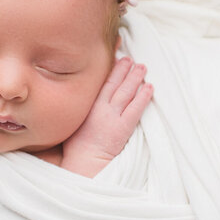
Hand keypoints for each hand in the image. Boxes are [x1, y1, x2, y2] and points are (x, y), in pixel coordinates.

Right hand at [61, 57, 152, 176]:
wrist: (83, 162)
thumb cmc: (75, 146)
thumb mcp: (70, 121)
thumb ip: (76, 107)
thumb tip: (76, 97)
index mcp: (87, 105)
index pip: (100, 82)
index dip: (108, 69)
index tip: (113, 57)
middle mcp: (100, 107)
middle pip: (114, 83)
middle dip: (123, 69)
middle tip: (130, 59)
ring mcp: (113, 116)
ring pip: (126, 92)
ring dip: (135, 78)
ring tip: (142, 67)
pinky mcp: (123, 127)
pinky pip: (136, 108)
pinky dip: (143, 96)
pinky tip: (149, 87)